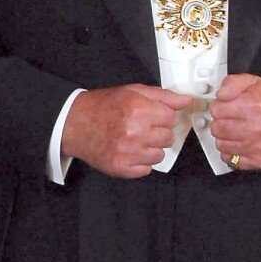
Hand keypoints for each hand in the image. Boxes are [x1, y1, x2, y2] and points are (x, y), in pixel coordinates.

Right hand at [61, 85, 194, 178]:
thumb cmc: (102, 107)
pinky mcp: (121, 167)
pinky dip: (140, 162)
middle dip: (158, 132)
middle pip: (168, 138)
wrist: (74, 124)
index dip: (163, 117)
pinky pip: (146, 170)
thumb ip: (163, 96)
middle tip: (142, 128)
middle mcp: (134, 131)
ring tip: (134, 140)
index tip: (153, 117)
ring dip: (150, 148)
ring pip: (159, 155)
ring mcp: (128, 152)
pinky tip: (128, 151)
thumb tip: (185, 101)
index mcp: (139, 109)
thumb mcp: (133, 92)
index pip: (172, 118)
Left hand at [210, 74, 260, 170]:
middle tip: (230, 119)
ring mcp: (259, 147)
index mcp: (254, 106)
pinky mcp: (259, 160)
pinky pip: (230, 159)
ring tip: (236, 130)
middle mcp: (257, 128)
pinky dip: (231, 151)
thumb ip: (232, 83)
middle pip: (217, 129)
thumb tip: (219, 95)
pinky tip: (240, 142)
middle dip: (220, 122)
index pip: (217, 110)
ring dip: (225, 137)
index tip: (226, 107)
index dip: (219, 107)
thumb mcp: (253, 82)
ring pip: (221, 145)